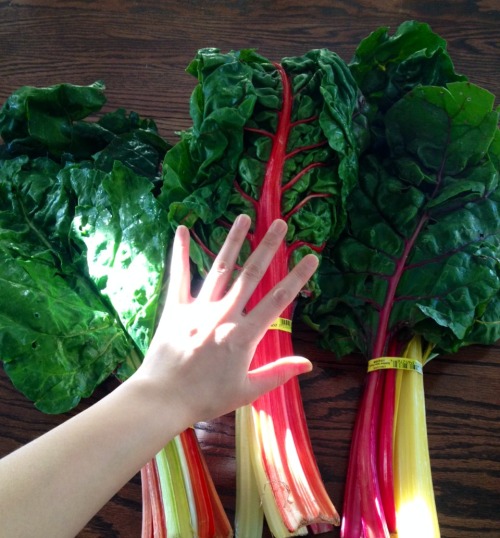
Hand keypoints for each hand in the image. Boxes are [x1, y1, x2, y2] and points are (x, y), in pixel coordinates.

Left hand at [134, 214, 318, 426]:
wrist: (163, 398)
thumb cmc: (207, 398)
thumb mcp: (247, 391)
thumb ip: (278, 373)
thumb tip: (309, 363)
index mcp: (244, 335)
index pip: (278, 300)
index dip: (297, 278)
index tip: (311, 257)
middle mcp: (223, 314)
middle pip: (251, 275)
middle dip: (268, 247)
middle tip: (280, 223)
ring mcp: (198, 308)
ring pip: (221, 268)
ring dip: (233, 241)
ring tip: (244, 218)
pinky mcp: (176, 308)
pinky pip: (179, 276)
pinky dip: (180, 253)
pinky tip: (180, 229)